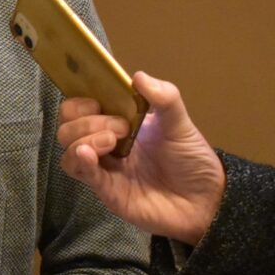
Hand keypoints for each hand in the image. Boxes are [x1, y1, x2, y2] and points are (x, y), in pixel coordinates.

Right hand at [56, 71, 225, 245]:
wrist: (206, 199)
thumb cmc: (191, 160)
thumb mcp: (180, 124)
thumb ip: (164, 98)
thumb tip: (138, 76)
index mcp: (116, 123)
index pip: (79, 109)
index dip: (80, 102)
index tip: (98, 101)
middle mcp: (104, 145)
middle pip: (67, 128)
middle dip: (87, 122)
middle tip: (121, 127)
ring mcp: (104, 169)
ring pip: (68, 151)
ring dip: (82, 140)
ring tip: (112, 141)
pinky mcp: (108, 191)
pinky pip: (83, 174)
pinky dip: (81, 161)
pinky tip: (88, 154)